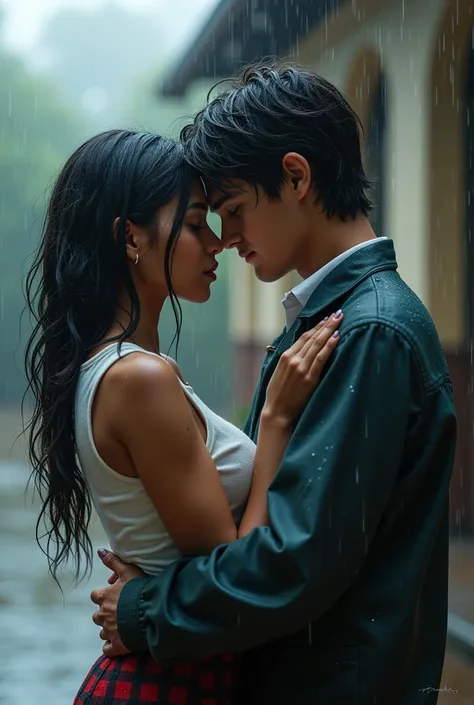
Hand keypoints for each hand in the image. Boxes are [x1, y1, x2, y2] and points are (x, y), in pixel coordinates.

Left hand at [90, 549, 144, 656]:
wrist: (152, 611)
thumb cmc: (140, 588)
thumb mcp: (128, 570)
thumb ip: (113, 561)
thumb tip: (99, 550)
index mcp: (103, 597)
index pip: (95, 596)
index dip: (104, 596)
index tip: (114, 596)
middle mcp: (102, 614)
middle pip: (97, 616)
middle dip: (106, 614)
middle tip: (121, 611)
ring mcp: (108, 631)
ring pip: (102, 632)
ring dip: (110, 629)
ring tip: (124, 626)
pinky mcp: (116, 646)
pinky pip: (107, 649)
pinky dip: (111, 646)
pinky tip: (121, 641)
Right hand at [264, 311, 342, 425]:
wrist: (276, 412)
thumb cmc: (277, 394)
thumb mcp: (279, 372)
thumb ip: (290, 359)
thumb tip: (302, 349)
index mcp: (285, 356)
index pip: (303, 337)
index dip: (316, 326)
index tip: (326, 318)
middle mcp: (293, 359)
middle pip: (312, 337)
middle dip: (326, 324)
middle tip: (337, 313)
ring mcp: (302, 368)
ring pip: (318, 344)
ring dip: (330, 330)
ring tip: (339, 319)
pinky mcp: (309, 378)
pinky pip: (321, 358)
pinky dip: (329, 346)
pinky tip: (337, 337)